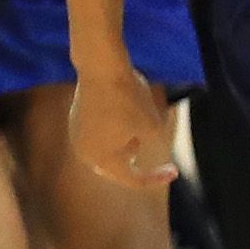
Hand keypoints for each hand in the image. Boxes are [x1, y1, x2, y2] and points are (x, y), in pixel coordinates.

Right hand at [70, 58, 177, 191]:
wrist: (101, 68)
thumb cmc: (129, 98)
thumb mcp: (152, 127)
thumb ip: (152, 146)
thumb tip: (146, 150)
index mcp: (103, 160)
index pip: (132, 180)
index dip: (155, 177)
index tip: (174, 170)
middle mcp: (85, 154)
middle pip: (117, 167)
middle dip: (136, 161)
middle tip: (156, 154)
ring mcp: (77, 137)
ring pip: (107, 151)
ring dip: (124, 146)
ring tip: (138, 127)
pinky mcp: (75, 121)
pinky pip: (98, 137)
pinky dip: (112, 134)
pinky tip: (123, 115)